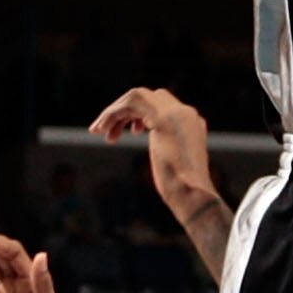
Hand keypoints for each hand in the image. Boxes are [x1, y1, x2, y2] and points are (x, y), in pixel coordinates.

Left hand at [90, 86, 215, 225]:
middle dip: (123, 110)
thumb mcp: (174, 164)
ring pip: (136, 96)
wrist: (194, 196)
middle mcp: (186, 113)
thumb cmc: (182, 191)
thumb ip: (169, 150)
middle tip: (105, 131)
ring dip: (114, 111)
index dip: (139, 115)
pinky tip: (103, 128)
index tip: (129, 132)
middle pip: (147, 96)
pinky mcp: (163, 119)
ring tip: (98, 130)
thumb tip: (163, 153)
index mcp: (192, 123)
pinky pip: (131, 103)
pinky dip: (113, 113)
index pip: (161, 104)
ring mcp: (177, 113)